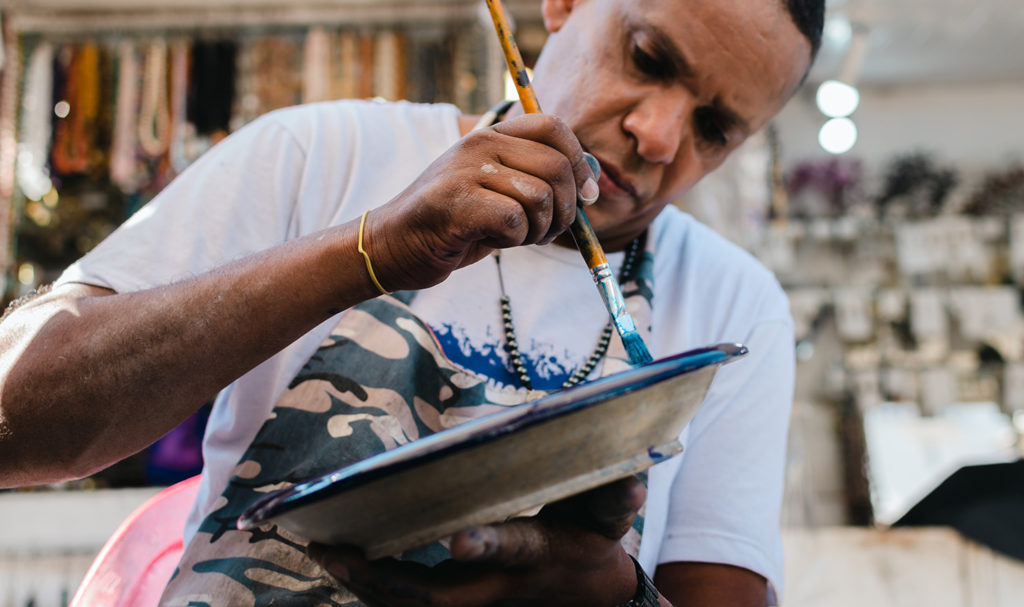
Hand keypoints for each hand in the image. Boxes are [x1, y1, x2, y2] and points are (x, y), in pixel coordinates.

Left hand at [308, 476, 645, 606]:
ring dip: (364, 584)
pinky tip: (337, 563)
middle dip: (384, 577)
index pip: (511, 552)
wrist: (587, 601)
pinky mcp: (459, 603)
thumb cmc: (592, 549)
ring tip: (322, 551)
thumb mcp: (609, 520)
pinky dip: (370, 588)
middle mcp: (497, 586)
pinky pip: (406, 602)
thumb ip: (614, 498)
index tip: (458, 538)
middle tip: (336, 547)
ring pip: (410, 604)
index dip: (487, 548)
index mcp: (535, 556)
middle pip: (434, 595)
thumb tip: (631, 478)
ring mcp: (475, 601)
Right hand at [362, 113, 598, 291]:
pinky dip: (514, 239)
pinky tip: (494, 241)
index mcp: (491, 135)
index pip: (554, 127)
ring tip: (518, 237)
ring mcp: (466, 170)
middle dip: (566, 208)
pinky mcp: (456, 202)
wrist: (394, 246)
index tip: (585, 195)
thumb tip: (592, 180)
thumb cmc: (454, 224)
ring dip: (540, 228)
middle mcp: (479, 144)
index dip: (580, 161)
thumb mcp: (500, 193)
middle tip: (547, 230)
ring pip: (539, 195)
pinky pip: (515, 219)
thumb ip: (538, 180)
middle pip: (557, 165)